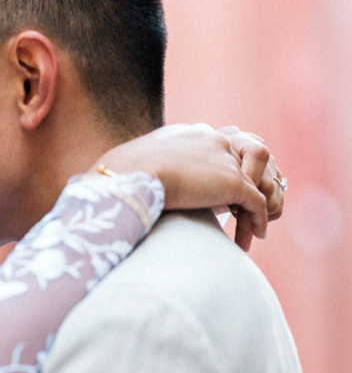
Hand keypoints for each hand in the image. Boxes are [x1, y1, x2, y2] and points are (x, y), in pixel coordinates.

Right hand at [97, 123, 280, 251]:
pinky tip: (253, 239)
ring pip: (253, 183)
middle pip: (240, 159)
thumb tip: (115, 184)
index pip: (214, 146)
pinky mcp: (233, 182)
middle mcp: (210, 138)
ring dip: (253, 205)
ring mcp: (224, 159)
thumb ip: (140, 171)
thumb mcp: (129, 167)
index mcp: (186, 133)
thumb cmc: (116, 178)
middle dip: (243, 184)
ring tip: (248, 230)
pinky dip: (257, 222)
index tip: (212, 194)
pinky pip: (257, 203)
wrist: (126, 178)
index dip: (217, 171)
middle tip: (238, 211)